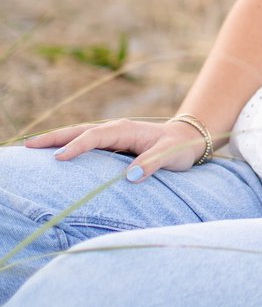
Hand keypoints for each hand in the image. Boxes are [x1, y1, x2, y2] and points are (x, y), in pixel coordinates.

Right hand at [24, 119, 207, 182]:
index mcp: (125, 130)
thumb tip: (131, 177)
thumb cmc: (178, 148)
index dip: (77, 146)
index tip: (60, 158)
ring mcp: (111, 135)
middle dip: (55, 138)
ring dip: (56, 140)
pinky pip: (85, 142)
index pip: (96, 136)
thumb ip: (152, 164)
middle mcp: (114, 129)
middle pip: (79, 130)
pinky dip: (67, 144)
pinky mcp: (111, 143)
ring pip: (79, 134)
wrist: (186, 139)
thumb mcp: (170, 156)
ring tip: (32, 147)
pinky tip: (53, 154)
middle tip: (29, 146)